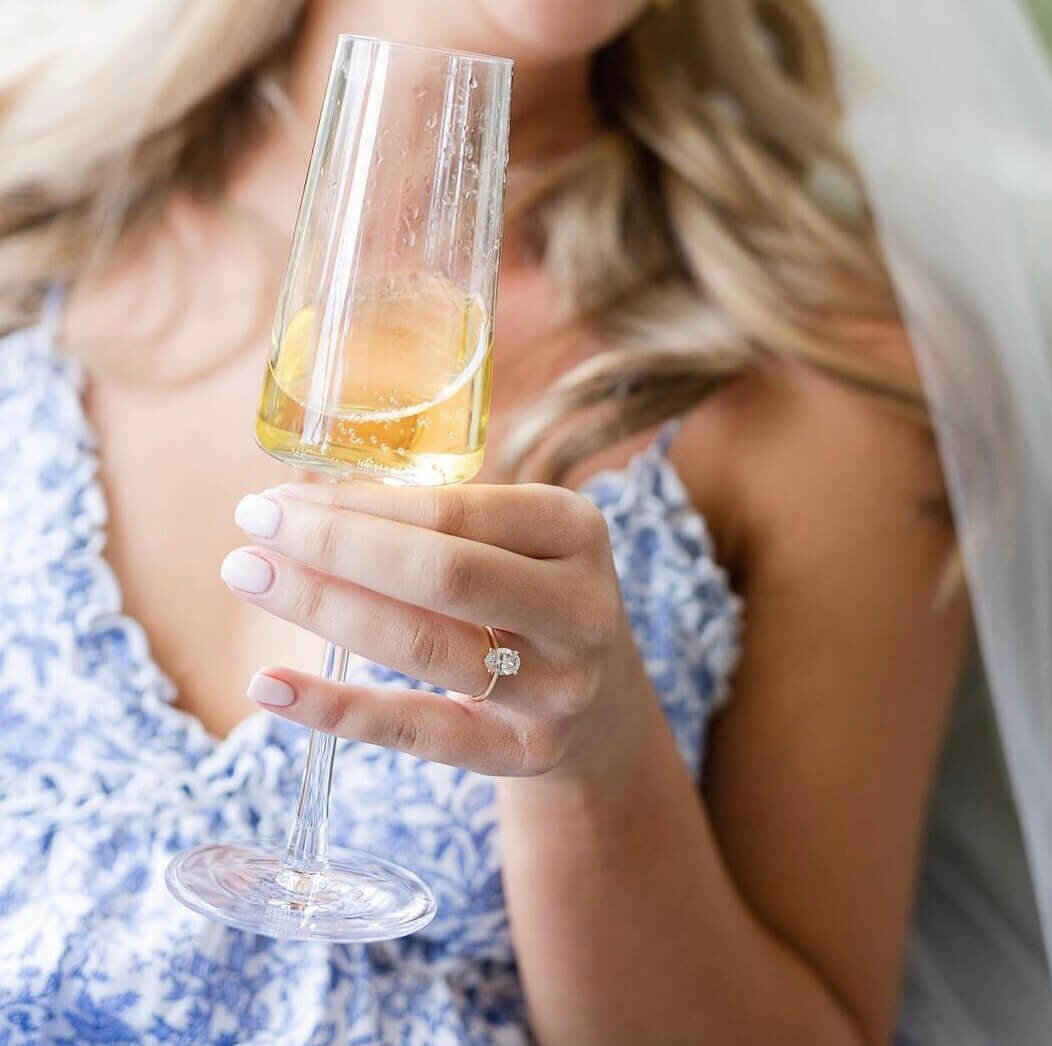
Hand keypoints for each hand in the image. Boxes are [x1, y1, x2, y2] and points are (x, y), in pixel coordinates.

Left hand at [222, 481, 652, 779]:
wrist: (603, 702)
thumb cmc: (528, 594)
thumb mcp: (517, 541)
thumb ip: (438, 519)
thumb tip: (303, 503)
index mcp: (575, 529)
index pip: (454, 511)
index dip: (360, 506)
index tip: (280, 498)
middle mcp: (581, 607)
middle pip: (444, 575)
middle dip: (335, 547)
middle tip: (250, 528)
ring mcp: (561, 686)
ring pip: (426, 648)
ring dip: (323, 609)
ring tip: (248, 577)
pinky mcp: (526, 752)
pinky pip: (419, 732)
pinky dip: (336, 710)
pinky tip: (270, 685)